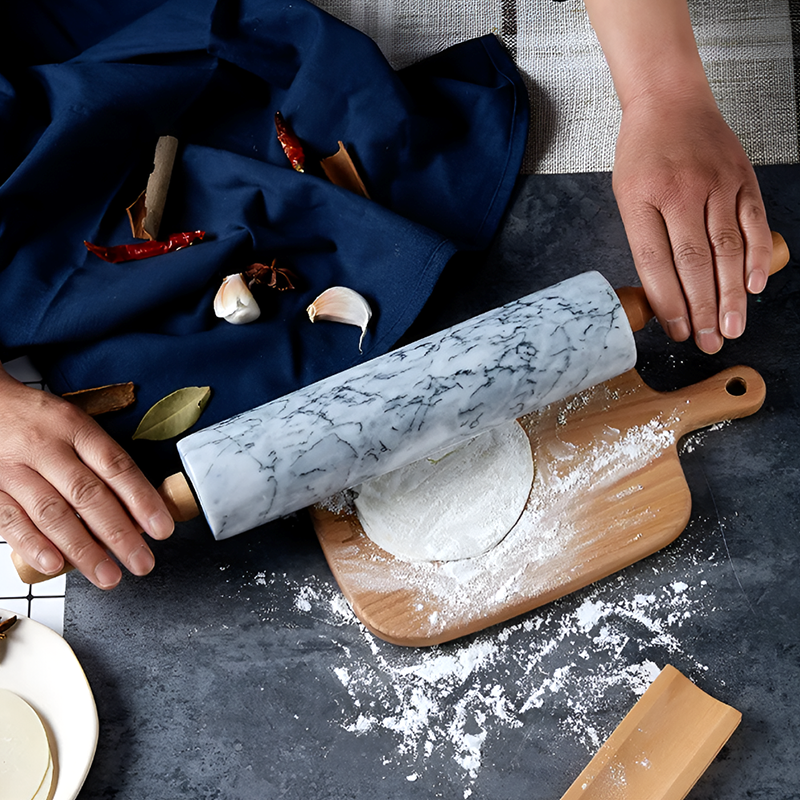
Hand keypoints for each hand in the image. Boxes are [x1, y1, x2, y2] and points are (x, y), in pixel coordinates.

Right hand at [0, 366, 173, 587]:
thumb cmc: (40, 422)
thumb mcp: (74, 426)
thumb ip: (102, 462)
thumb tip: (140, 508)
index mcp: (75, 428)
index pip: (116, 466)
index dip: (142, 499)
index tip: (162, 528)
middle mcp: (45, 448)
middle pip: (87, 494)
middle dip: (119, 534)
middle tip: (142, 562)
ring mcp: (14, 470)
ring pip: (52, 513)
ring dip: (83, 549)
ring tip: (108, 576)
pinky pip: (11, 521)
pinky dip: (34, 546)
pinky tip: (56, 565)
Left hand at [612, 89, 772, 352]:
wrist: (670, 100)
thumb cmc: (643, 154)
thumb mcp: (626, 194)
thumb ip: (644, 238)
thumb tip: (663, 291)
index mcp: (640, 200)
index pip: (655, 263)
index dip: (668, 303)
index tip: (676, 331)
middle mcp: (679, 192)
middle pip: (693, 262)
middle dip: (702, 309)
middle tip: (707, 342)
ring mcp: (714, 183)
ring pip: (726, 249)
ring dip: (730, 294)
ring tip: (731, 327)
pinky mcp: (741, 177)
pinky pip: (752, 223)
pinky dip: (755, 257)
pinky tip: (753, 286)